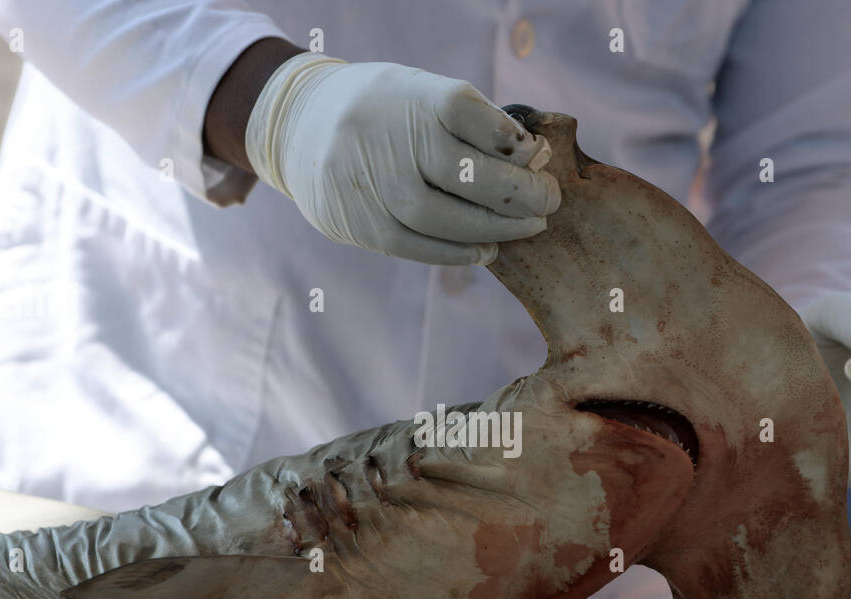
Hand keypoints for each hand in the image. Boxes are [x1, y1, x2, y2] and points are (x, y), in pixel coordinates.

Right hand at [244, 53, 559, 264]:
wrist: (302, 126)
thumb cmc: (388, 112)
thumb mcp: (424, 94)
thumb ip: (476, 124)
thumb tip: (536, 160)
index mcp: (411, 96)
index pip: (471, 115)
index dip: (512, 140)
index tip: (538, 155)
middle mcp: (387, 137)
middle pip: (465, 173)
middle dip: (518, 193)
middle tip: (549, 201)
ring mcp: (370, 183)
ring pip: (443, 218)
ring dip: (495, 228)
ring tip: (527, 228)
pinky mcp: (359, 222)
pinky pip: (417, 246)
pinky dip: (459, 252)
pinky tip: (487, 248)